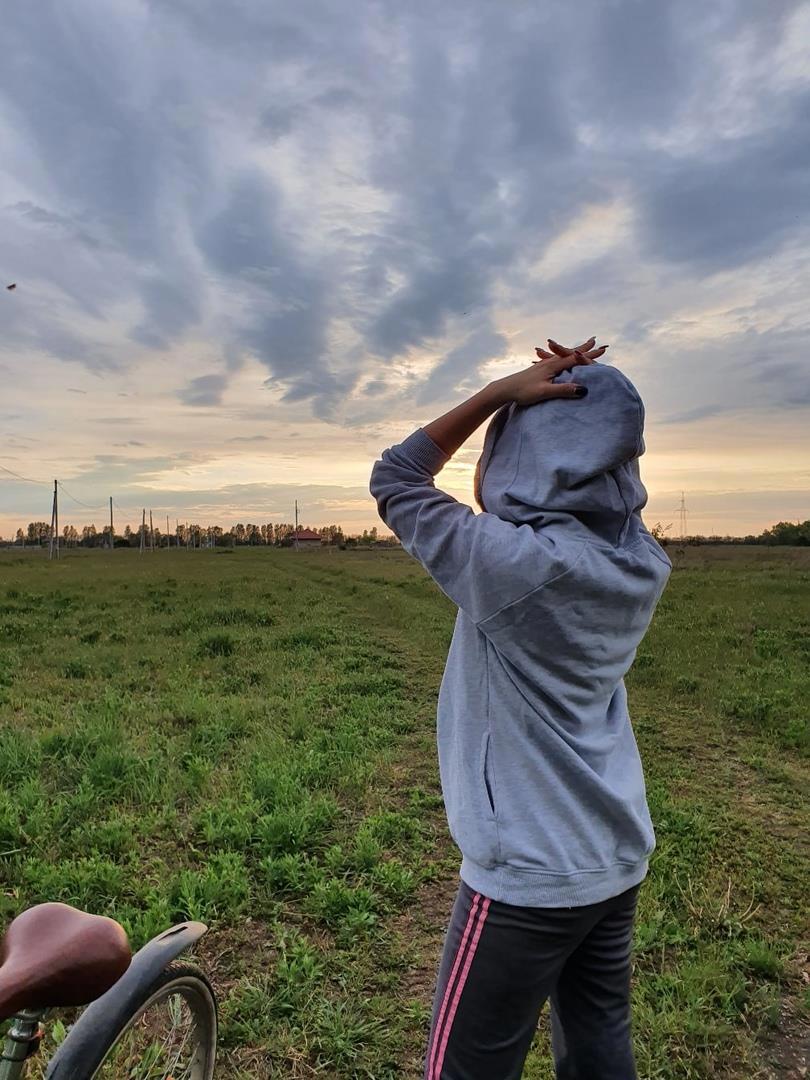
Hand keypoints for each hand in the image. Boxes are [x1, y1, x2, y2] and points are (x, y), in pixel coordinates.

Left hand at [491, 336, 608, 407]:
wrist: (504, 389)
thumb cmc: (523, 391)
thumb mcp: (545, 392)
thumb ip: (564, 390)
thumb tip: (583, 389)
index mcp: (553, 365)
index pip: (576, 358)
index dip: (590, 355)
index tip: (603, 349)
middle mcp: (550, 362)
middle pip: (571, 353)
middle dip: (585, 347)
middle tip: (596, 340)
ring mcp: (544, 365)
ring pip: (564, 355)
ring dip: (575, 350)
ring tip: (581, 347)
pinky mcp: (539, 370)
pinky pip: (556, 360)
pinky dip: (564, 357)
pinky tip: (562, 359)